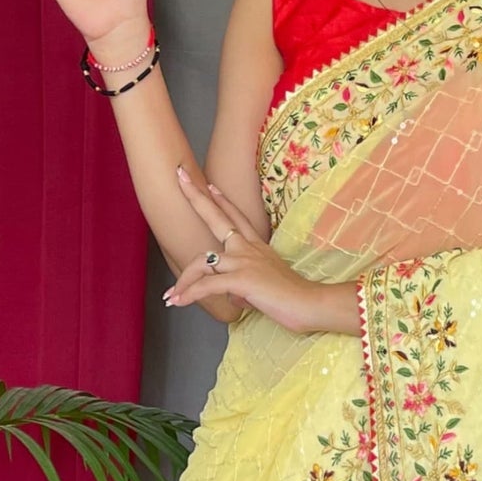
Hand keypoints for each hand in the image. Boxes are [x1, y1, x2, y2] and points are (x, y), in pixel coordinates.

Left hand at [164, 174, 343, 333]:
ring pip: (202, 262)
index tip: (209, 185)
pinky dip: (190, 294)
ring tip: (172, 295)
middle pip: (217, 217)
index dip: (222, 200)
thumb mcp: (265, 287)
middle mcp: (248, 249)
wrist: (310, 304)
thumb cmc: (292, 299)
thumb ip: (245, 286)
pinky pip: (207, 286)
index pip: (236, 217)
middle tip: (178, 176)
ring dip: (184, 280)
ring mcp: (244, 262)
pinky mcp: (242, 280)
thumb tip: (233, 295)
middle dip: (196, 196)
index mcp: (256, 247)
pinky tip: (179, 302)